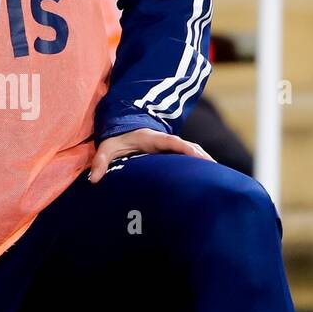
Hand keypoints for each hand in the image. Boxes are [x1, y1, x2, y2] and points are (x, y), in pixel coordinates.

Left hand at [88, 127, 214, 182]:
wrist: (122, 130)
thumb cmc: (115, 140)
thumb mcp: (105, 148)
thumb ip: (100, 162)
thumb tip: (94, 180)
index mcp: (152, 138)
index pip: (172, 142)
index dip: (185, 148)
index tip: (197, 155)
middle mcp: (165, 141)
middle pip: (188, 147)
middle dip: (202, 156)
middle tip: (216, 170)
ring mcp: (170, 147)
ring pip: (192, 152)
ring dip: (204, 161)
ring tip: (219, 176)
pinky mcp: (172, 154)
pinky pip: (188, 157)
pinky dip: (199, 164)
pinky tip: (209, 177)